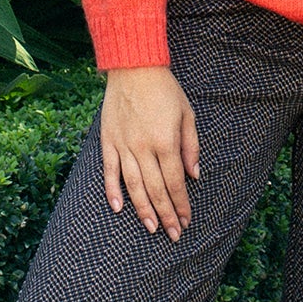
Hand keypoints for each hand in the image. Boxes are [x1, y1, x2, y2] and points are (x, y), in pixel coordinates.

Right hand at [101, 65, 199, 240]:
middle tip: (173, 234)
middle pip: (155, 189)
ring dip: (143, 210)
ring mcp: (123, 145)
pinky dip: (112, 191)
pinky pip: (109, 171)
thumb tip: (194, 175)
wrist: (134, 67)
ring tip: (151, 228)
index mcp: (166, 142)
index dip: (181, 204)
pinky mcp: (108, 141)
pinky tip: (118, 208)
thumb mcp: (187, 114)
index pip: (175, 182)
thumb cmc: (165, 90)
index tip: (186, 220)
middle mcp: (143, 148)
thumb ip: (190, 146)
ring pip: (133, 186)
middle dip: (166, 214)